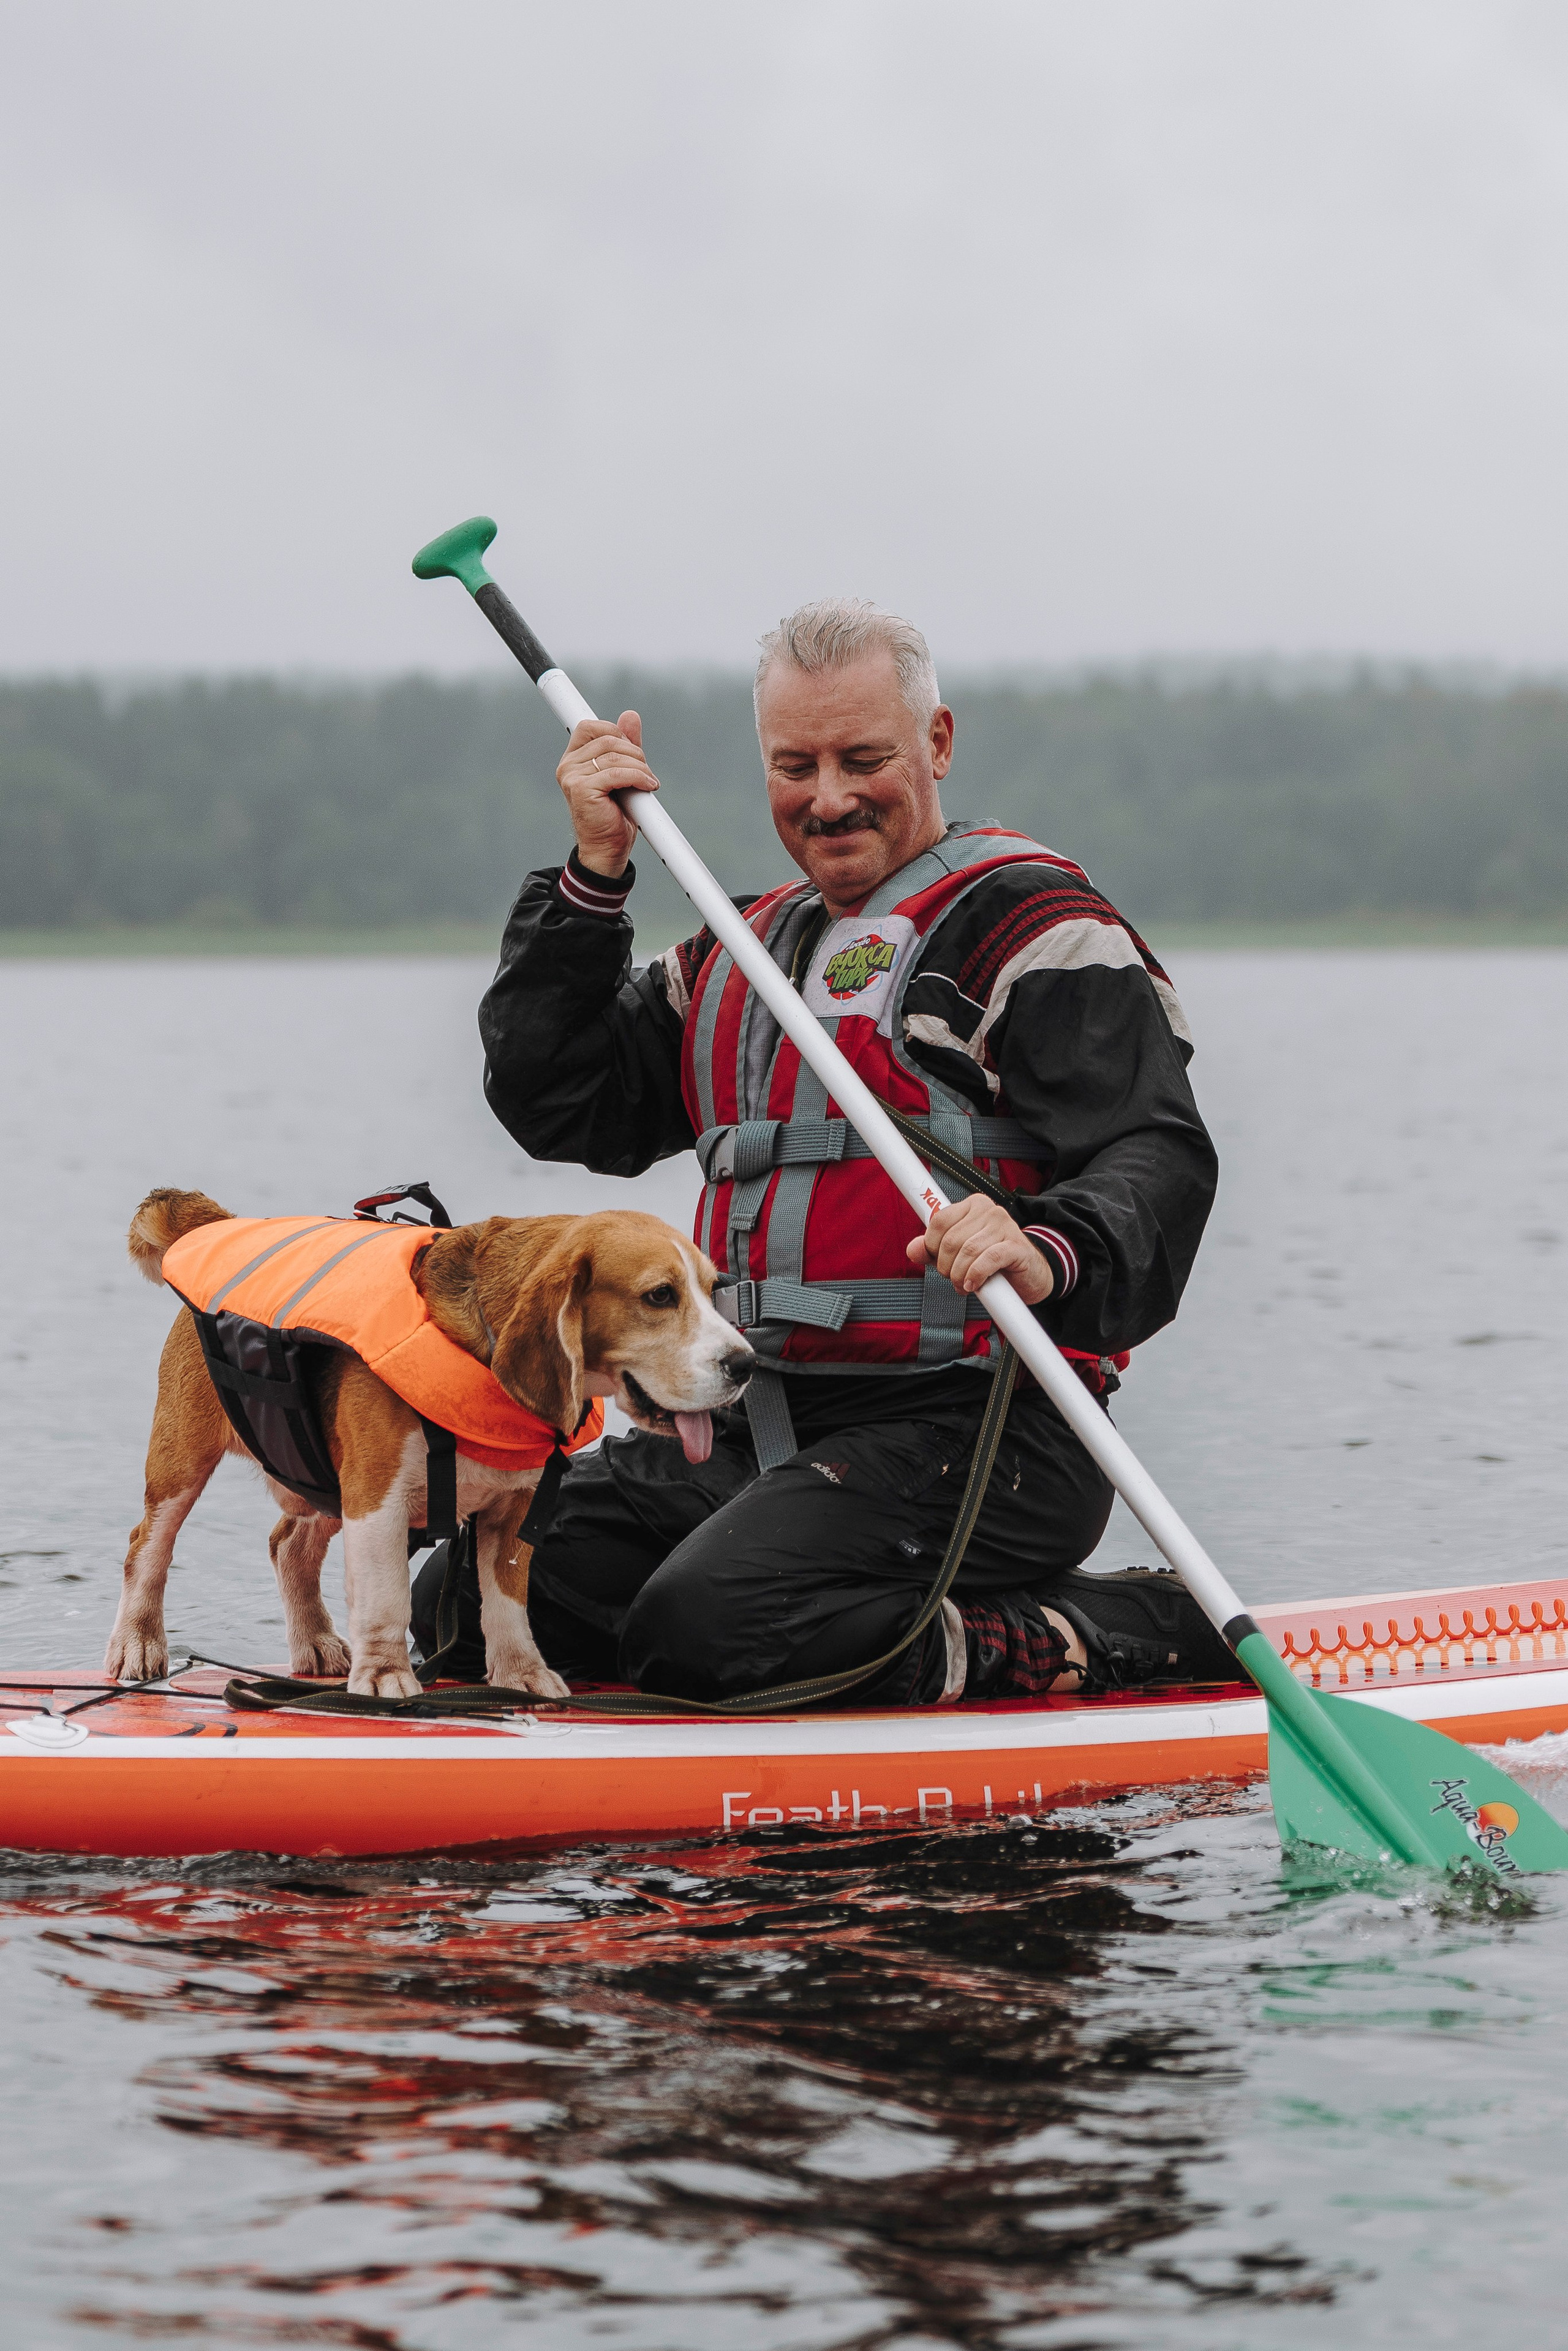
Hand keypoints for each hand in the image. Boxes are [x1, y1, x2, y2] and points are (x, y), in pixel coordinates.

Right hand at [557, 709, 658, 879]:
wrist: (607, 850)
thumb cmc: (615, 815)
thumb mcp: (623, 773)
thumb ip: (625, 745)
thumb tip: (631, 715)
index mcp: (573, 759)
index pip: (591, 727)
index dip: (615, 731)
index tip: (633, 750)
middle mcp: (568, 765)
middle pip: (607, 738)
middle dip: (634, 752)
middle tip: (646, 771)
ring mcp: (571, 777)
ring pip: (615, 755)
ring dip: (640, 766)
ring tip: (649, 781)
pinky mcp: (581, 789)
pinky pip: (617, 773)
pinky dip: (639, 777)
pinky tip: (649, 786)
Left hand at [905, 1195, 1054, 1304]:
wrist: (1030, 1275)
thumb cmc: (994, 1262)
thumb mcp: (959, 1255)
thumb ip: (934, 1251)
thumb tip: (913, 1249)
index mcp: (972, 1206)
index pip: (939, 1221)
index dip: (932, 1247)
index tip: (938, 1261)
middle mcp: (989, 1210)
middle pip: (951, 1240)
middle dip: (946, 1266)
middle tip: (953, 1278)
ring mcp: (1004, 1226)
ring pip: (967, 1252)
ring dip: (959, 1275)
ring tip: (963, 1285)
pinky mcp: (1016, 1246)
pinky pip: (987, 1260)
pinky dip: (975, 1276)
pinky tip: (974, 1284)